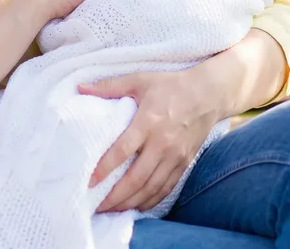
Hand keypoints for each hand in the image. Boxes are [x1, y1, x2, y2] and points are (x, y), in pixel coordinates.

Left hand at [78, 67, 221, 213]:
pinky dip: (149, 201)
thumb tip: (81, 88)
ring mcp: (175, 156)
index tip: (89, 181)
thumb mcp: (139, 80)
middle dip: (114, 196)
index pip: (123, 150)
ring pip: (150, 188)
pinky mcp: (184, 164)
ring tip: (110, 209)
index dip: (105, 168)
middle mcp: (162, 143)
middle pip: (136, 178)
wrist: (208, 94)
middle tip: (96, 205)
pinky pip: (165, 189)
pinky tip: (135, 205)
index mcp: (148, 121)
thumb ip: (110, 86)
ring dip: (130, 203)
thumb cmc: (170, 85)